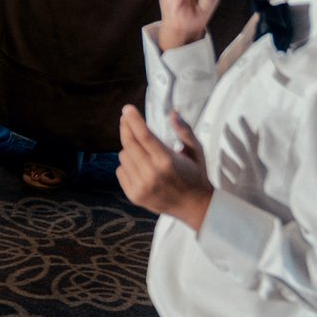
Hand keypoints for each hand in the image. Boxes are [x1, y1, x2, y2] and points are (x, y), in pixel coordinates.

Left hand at [117, 106, 213, 229]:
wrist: (196, 208)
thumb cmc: (196, 175)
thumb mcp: (197, 151)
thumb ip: (185, 131)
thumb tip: (173, 112)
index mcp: (167, 161)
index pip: (144, 135)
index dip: (133, 120)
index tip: (127, 108)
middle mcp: (152, 174)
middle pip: (129, 143)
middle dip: (126, 127)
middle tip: (126, 118)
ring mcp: (141, 187)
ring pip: (123, 156)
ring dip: (129, 149)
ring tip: (143, 152)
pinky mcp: (134, 196)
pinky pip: (120, 171)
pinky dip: (127, 165)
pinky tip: (140, 167)